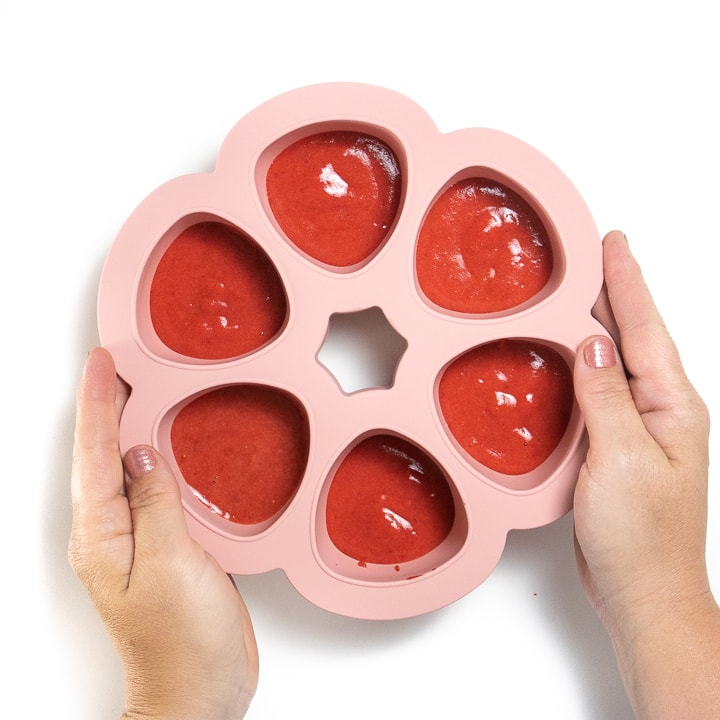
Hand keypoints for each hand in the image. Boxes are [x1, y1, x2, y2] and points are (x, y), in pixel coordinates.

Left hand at [68, 347, 257, 719]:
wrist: (200, 692)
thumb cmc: (183, 642)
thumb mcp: (171, 564)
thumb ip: (156, 503)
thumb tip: (143, 453)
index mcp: (102, 535)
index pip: (95, 453)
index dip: (99, 402)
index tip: (103, 362)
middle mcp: (112, 533)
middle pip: (100, 455)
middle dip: (105, 405)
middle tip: (115, 363)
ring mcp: (137, 540)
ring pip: (127, 468)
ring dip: (129, 425)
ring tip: (136, 389)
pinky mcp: (165, 547)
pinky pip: (156, 489)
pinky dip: (159, 457)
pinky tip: (169, 446)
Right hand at [572, 230, 718, 717]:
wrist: (643, 592)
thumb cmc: (642, 537)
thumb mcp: (623, 459)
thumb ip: (607, 397)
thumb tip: (592, 344)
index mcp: (672, 407)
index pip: (645, 330)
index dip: (627, 283)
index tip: (613, 244)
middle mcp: (660, 411)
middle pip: (634, 337)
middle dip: (616, 292)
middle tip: (595, 253)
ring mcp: (638, 429)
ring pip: (614, 362)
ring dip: (597, 324)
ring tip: (579, 292)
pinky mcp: (614, 446)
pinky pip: (597, 393)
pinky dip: (580, 367)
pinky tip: (565, 360)